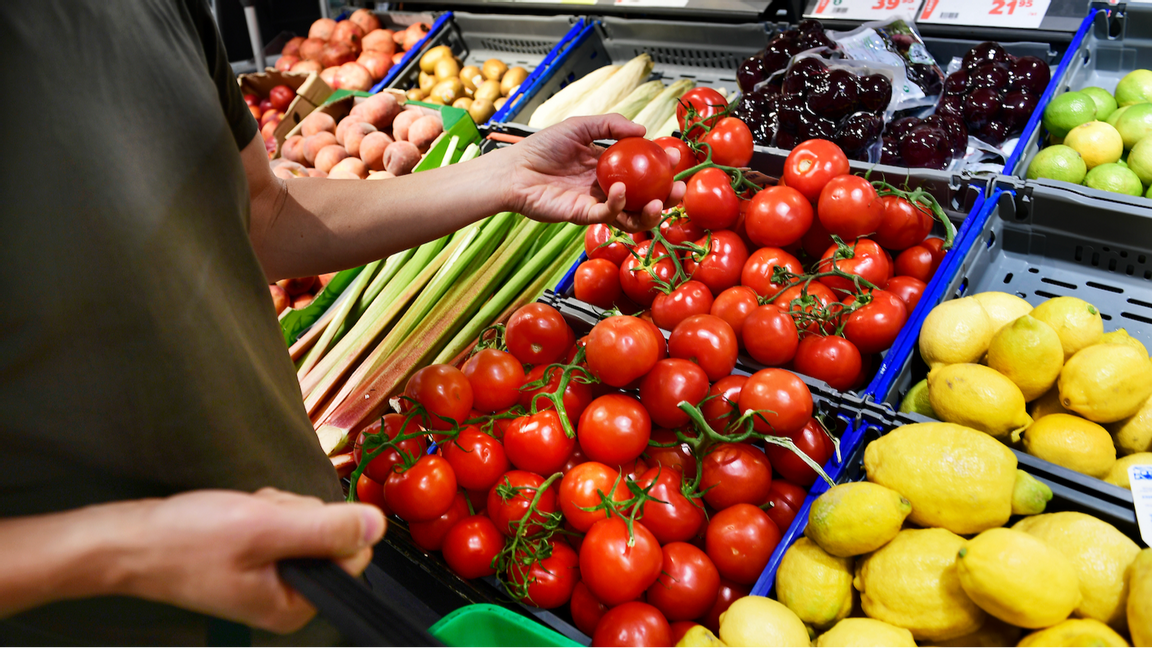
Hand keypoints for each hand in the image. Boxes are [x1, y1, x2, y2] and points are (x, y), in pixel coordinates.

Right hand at [122, 488, 385, 632]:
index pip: (352, 556)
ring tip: (239, 517)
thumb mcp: (264, 528)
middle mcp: (288, 596)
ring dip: (276, 508)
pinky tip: (235, 516)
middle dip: (295, 513)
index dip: (324, 525)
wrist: (128, 540)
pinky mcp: (260, 557)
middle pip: (329, 534)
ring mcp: (274, 576)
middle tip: (255, 518)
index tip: (285, 522)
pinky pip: (283, 520)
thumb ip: (325, 528)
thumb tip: (376, 525)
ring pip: (305, 521)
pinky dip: (263, 509)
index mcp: (294, 605)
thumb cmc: (185, 542)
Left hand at [500, 114, 686, 231]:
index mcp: (607, 167)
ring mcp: (595, 204)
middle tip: (679, 190)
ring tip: (659, 201)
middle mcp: (605, 188)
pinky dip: (617, 205)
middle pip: (643, 198)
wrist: (513, 169)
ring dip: (649, 212)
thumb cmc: (540, 147)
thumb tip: (643, 130)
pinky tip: (619, 190)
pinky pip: (606, 215)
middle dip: (666, 198)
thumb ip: (610, 125)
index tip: (674, 158)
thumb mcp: (579, 127)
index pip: (642, 170)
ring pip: (630, 216)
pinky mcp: (582, 216)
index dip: (661, 167)